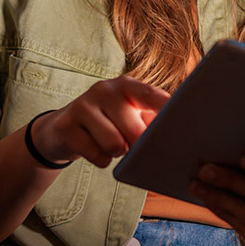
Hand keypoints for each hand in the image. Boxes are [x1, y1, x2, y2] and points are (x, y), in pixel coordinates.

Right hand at [31, 75, 170, 168]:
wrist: (63, 129)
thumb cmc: (108, 122)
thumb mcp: (129, 114)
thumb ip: (151, 119)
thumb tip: (177, 134)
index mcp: (125, 85)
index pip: (150, 94)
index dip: (166, 108)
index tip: (181, 120)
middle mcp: (104, 89)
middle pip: (135, 128)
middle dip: (138, 144)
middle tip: (132, 144)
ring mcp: (83, 105)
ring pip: (115, 144)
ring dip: (118, 152)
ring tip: (114, 145)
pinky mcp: (66, 126)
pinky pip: (97, 155)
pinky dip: (101, 160)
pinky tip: (96, 150)